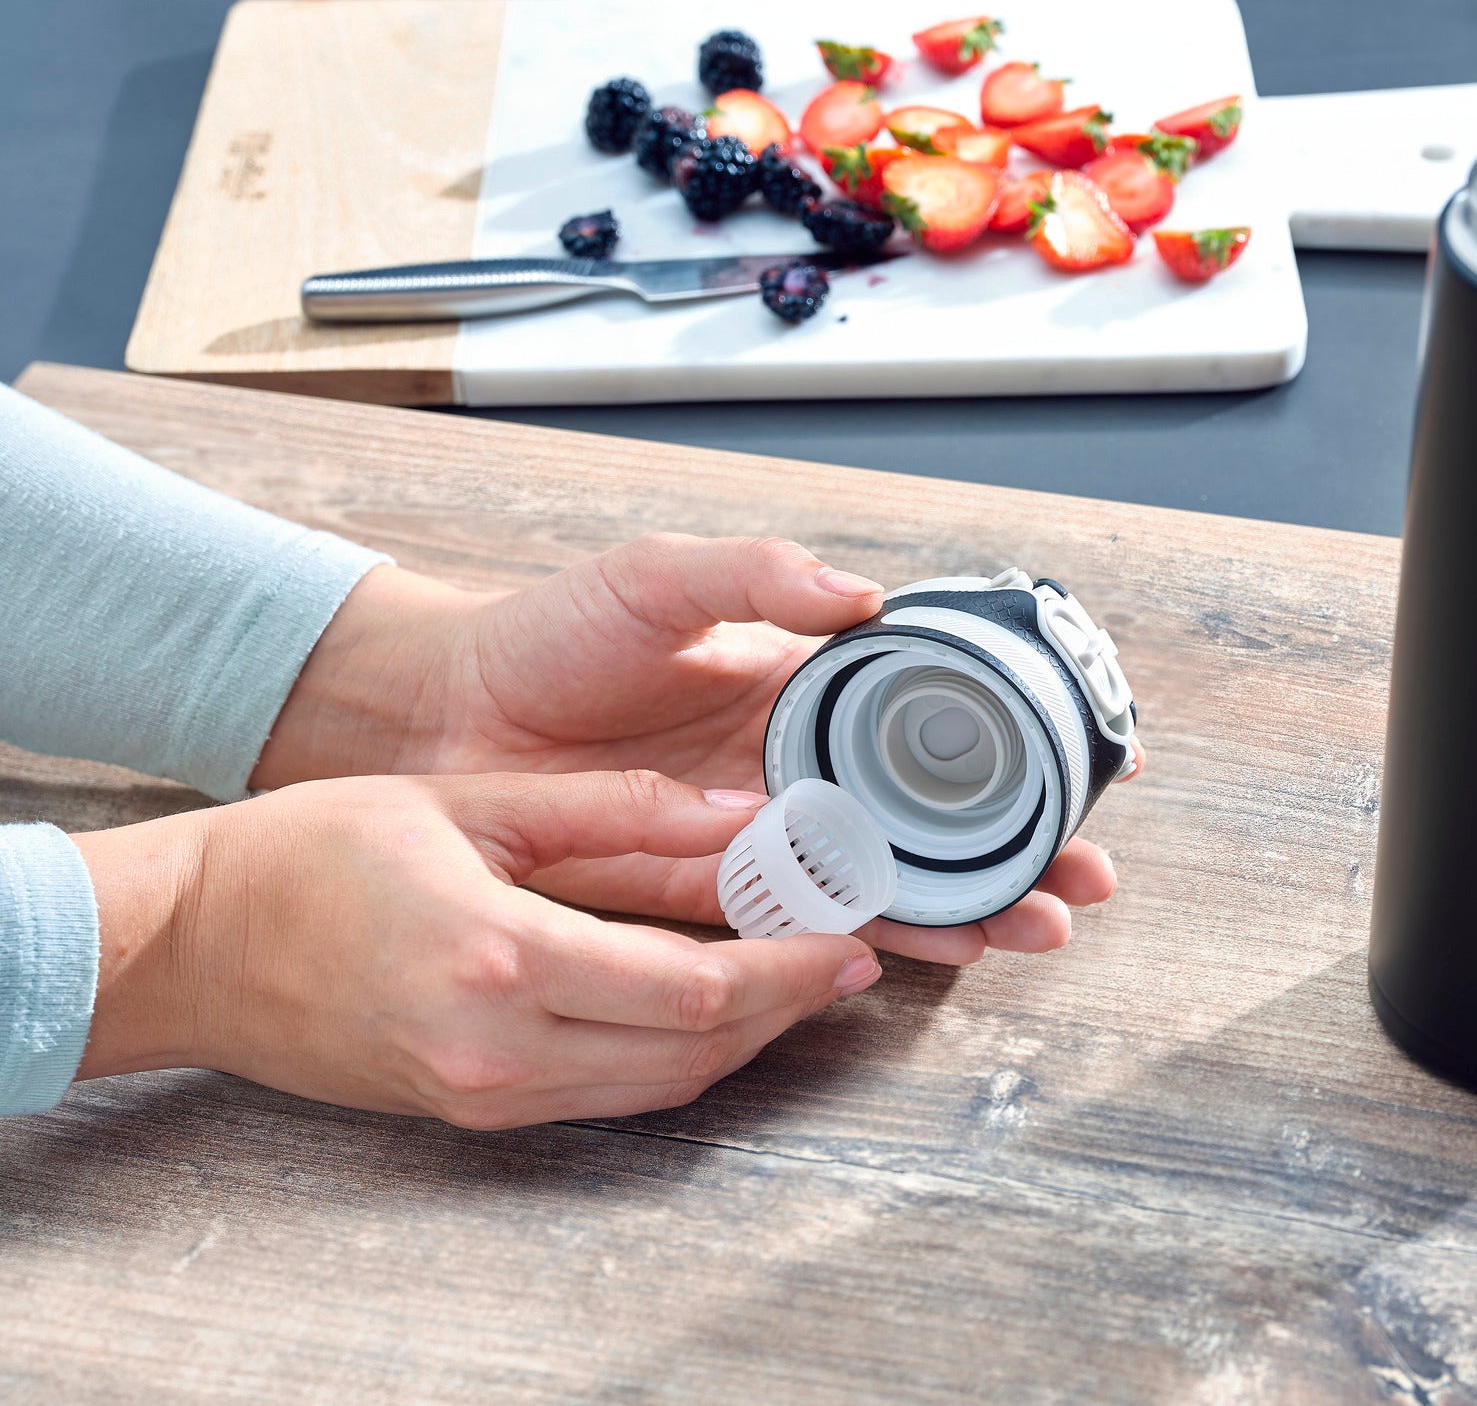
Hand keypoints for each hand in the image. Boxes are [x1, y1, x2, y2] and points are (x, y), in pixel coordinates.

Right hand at [72, 771, 879, 1126]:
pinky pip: (606, 1096)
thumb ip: (612, 810)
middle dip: (788, 1008)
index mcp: (501, 959)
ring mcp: (482, 1094)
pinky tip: (708, 1008)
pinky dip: (674, 1058)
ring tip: (797, 981)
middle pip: (693, 1051)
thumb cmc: (311, 855)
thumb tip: (734, 810)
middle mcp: (498, 1050)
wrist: (190, 946)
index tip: (849, 936)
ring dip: (741, 1040)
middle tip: (849, 958)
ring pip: (659, 1087)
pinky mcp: (470, 1110)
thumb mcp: (470, 804)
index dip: (789, 969)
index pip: (692, 989)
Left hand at [254, 536, 1136, 962]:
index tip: (1080, 761)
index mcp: (798, 695)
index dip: (1004, 746)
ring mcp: (754, 843)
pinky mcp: (703, 900)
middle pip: (928, 823)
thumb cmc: (543, 638)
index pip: (927, 725)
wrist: (439, 720)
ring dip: (963, 908)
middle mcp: (793, 776)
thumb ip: (755, 577)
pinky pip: (799, 928)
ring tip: (1033, 926)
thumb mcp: (654, 579)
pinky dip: (869, 943)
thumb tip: (862, 593)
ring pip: (882, 884)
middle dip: (1012, 851)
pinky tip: (930, 950)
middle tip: (1081, 877)